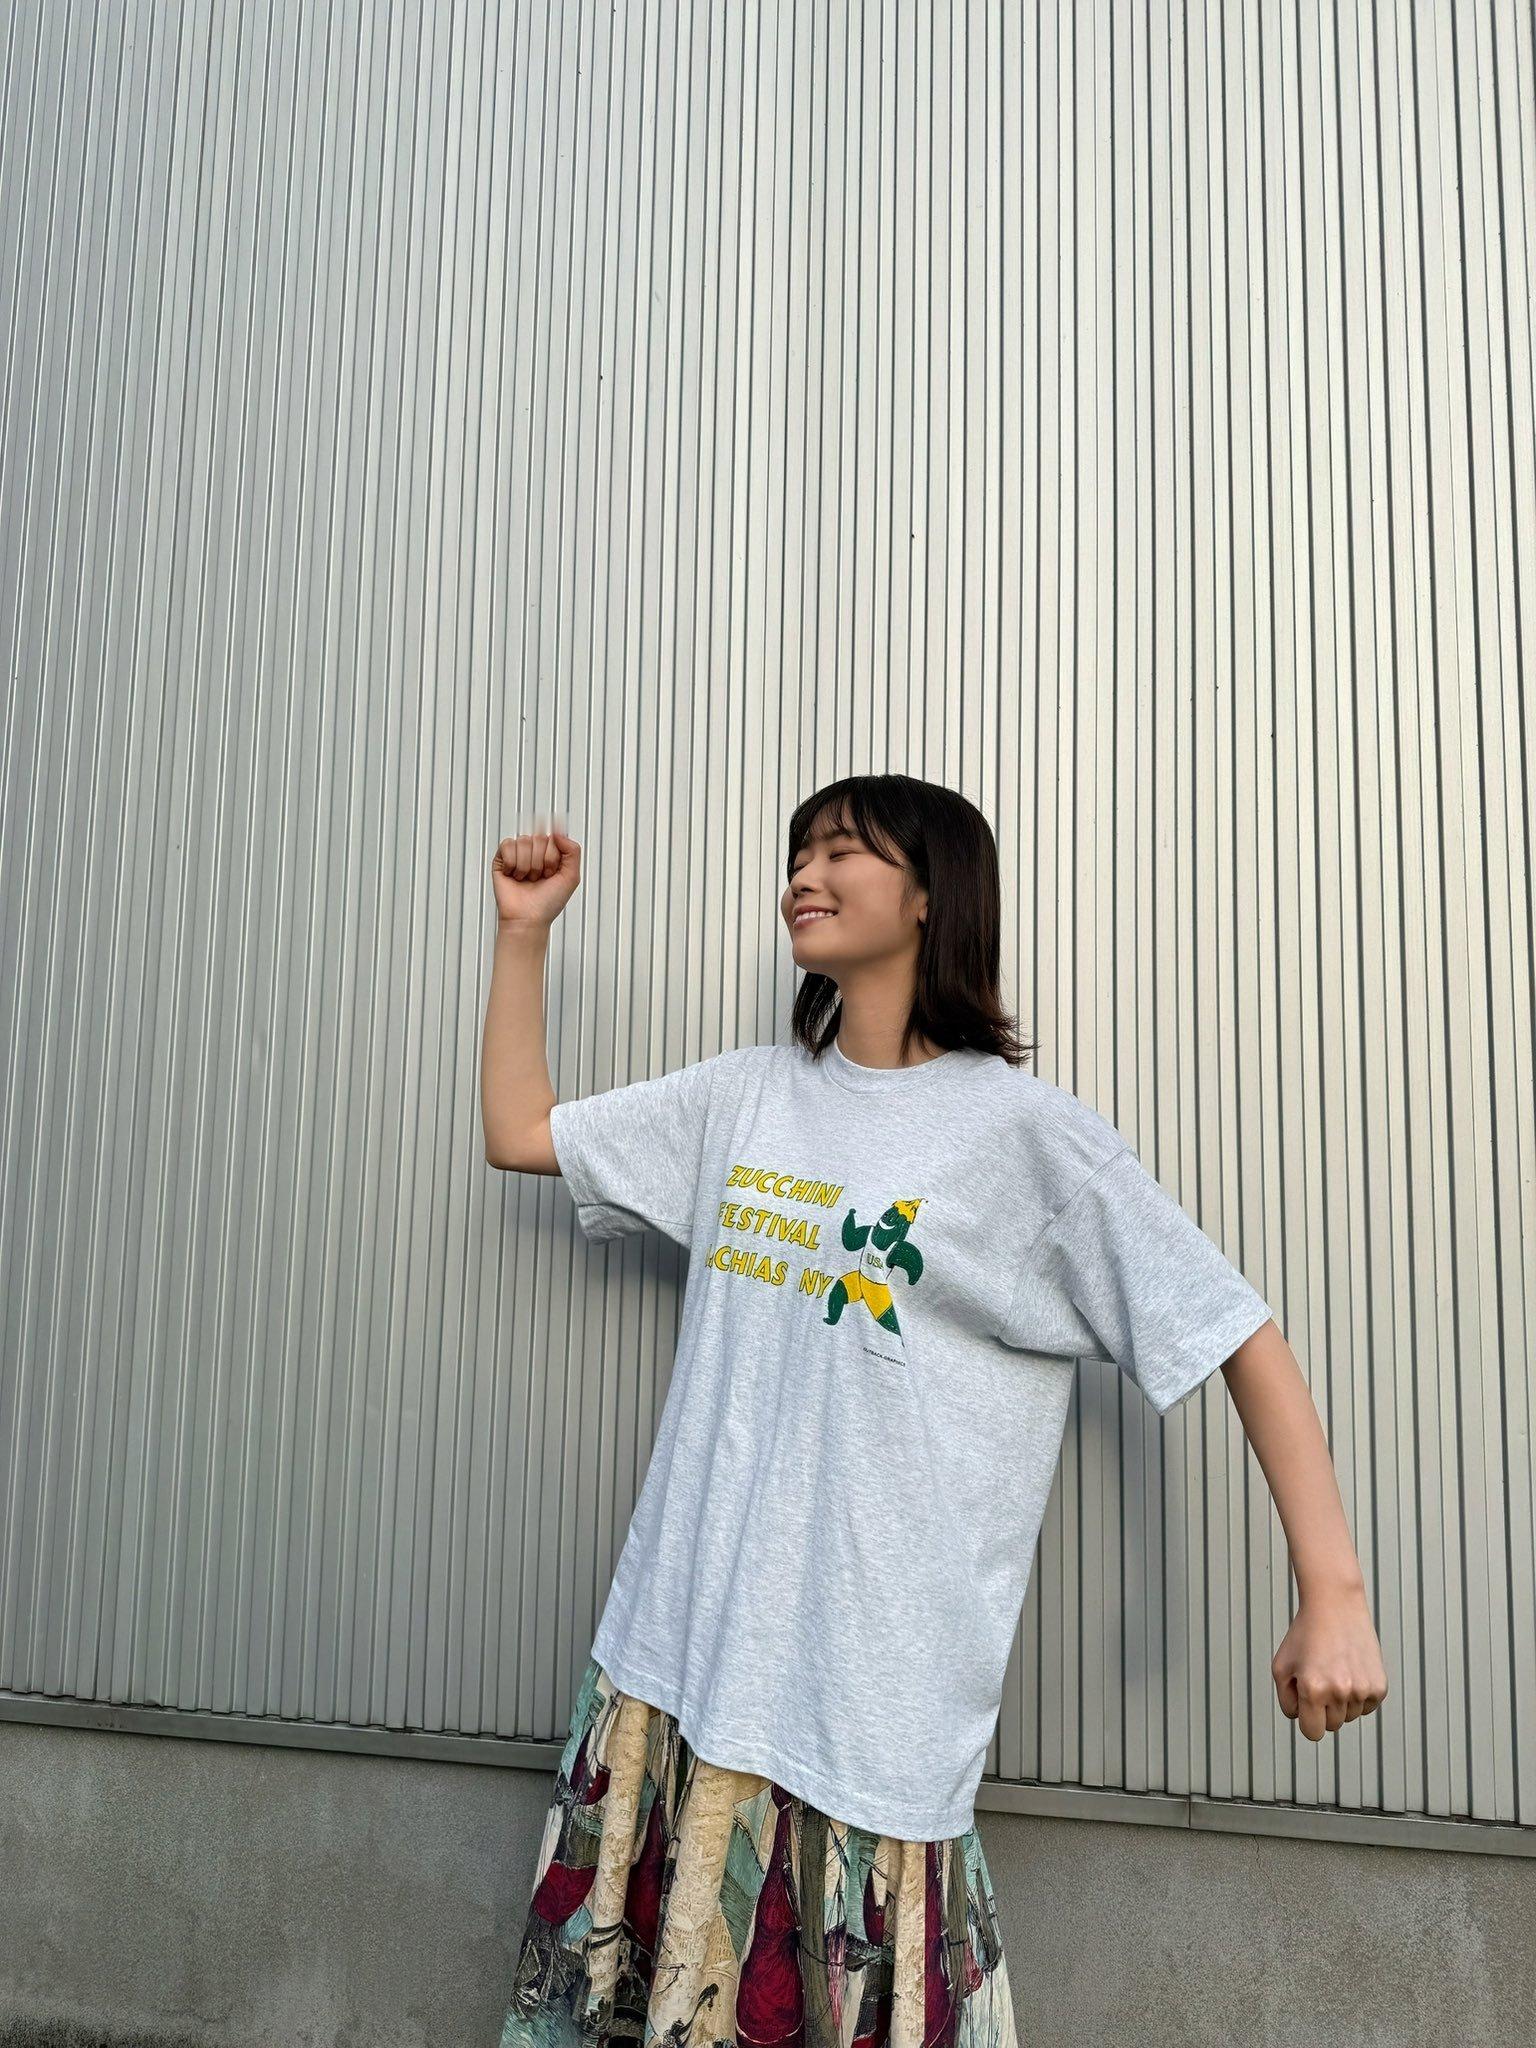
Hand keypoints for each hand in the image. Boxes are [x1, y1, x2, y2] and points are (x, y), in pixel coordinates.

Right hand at [491, 829, 581, 929]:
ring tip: (527, 879)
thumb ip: (573, 850)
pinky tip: (514, 876)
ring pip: (523, 841)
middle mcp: (535, 851)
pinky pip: (507, 845)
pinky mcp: (501, 859)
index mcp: (551, 853)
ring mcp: (518, 854)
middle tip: (538, 878)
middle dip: (541, 862)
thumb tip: (557, 832)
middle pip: (539, 837)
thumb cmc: (549, 902)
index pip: (554, 837)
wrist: (529, 918)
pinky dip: (513, 864)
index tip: (552, 873)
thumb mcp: (572, 876)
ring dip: (527, 865)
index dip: (553, 857)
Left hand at [1272, 1583, 1388, 1739]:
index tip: (1307, 1707)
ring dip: (1341, 1702)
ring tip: (1335, 1671)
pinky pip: (1367, 1707)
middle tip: (1320, 1678)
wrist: (1335, 1606)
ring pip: (1349, 1717)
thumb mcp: (1281, 1666)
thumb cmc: (1305, 1634)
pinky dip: (1358, 1696)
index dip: (1307, 1721)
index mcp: (1312, 1689)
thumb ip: (1287, 1701)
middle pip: (1332, 1726)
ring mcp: (1362, 1689)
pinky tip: (1350, 1671)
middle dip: (1323, 1709)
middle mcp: (1339, 1692)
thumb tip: (1302, 1720)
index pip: (1312, 1732)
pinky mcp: (1379, 1686)